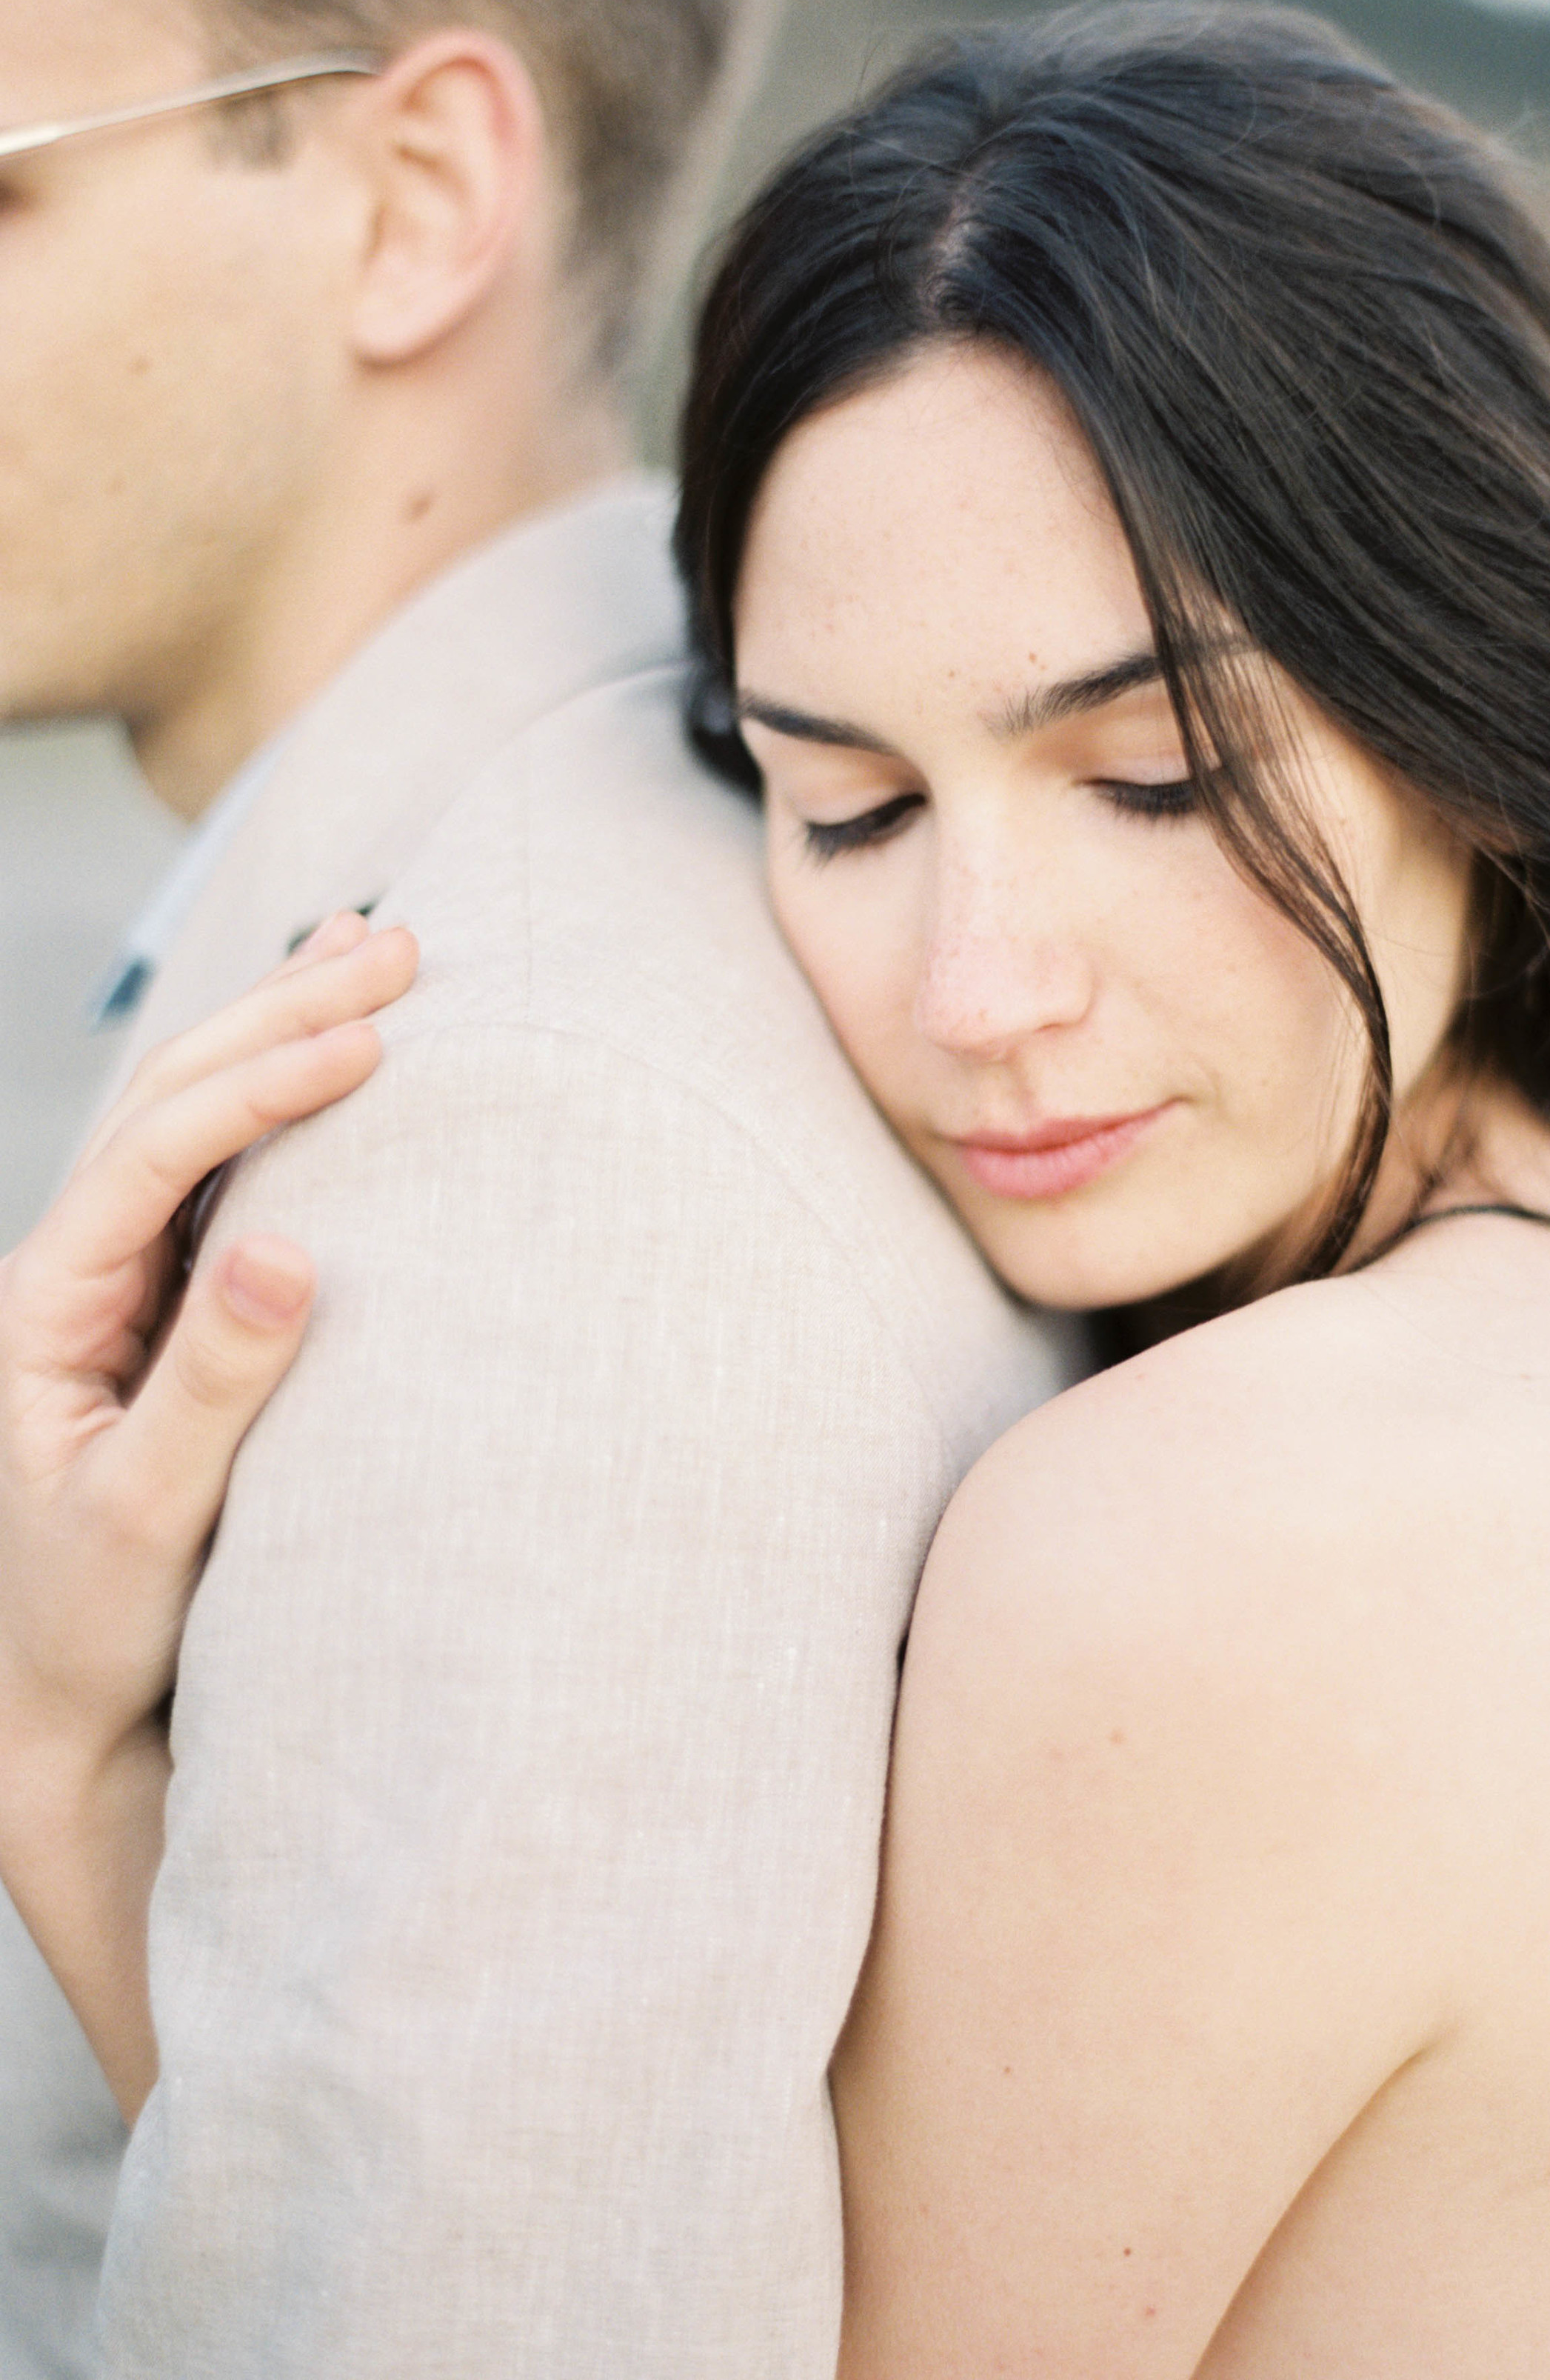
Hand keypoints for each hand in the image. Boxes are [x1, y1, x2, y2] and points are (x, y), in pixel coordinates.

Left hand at [0, 912, 416, 2114]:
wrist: (66, 1710)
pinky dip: (288, 1101)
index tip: (367, 1040)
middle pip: (172, 1100)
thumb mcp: (142, 1518)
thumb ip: (209, 1386)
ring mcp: (124, 1284)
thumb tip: (284, 1249)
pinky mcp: (175, 1311)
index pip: (154, 1154)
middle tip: (396, 946)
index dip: (260, 1085)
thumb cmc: (87, 1629)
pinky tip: (334, 1048)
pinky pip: (229, 1177)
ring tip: (374, 950)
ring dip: (285, 1032)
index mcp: (45, 1306)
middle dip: (281, 1014)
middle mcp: (77, 1273)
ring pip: (199, 1119)